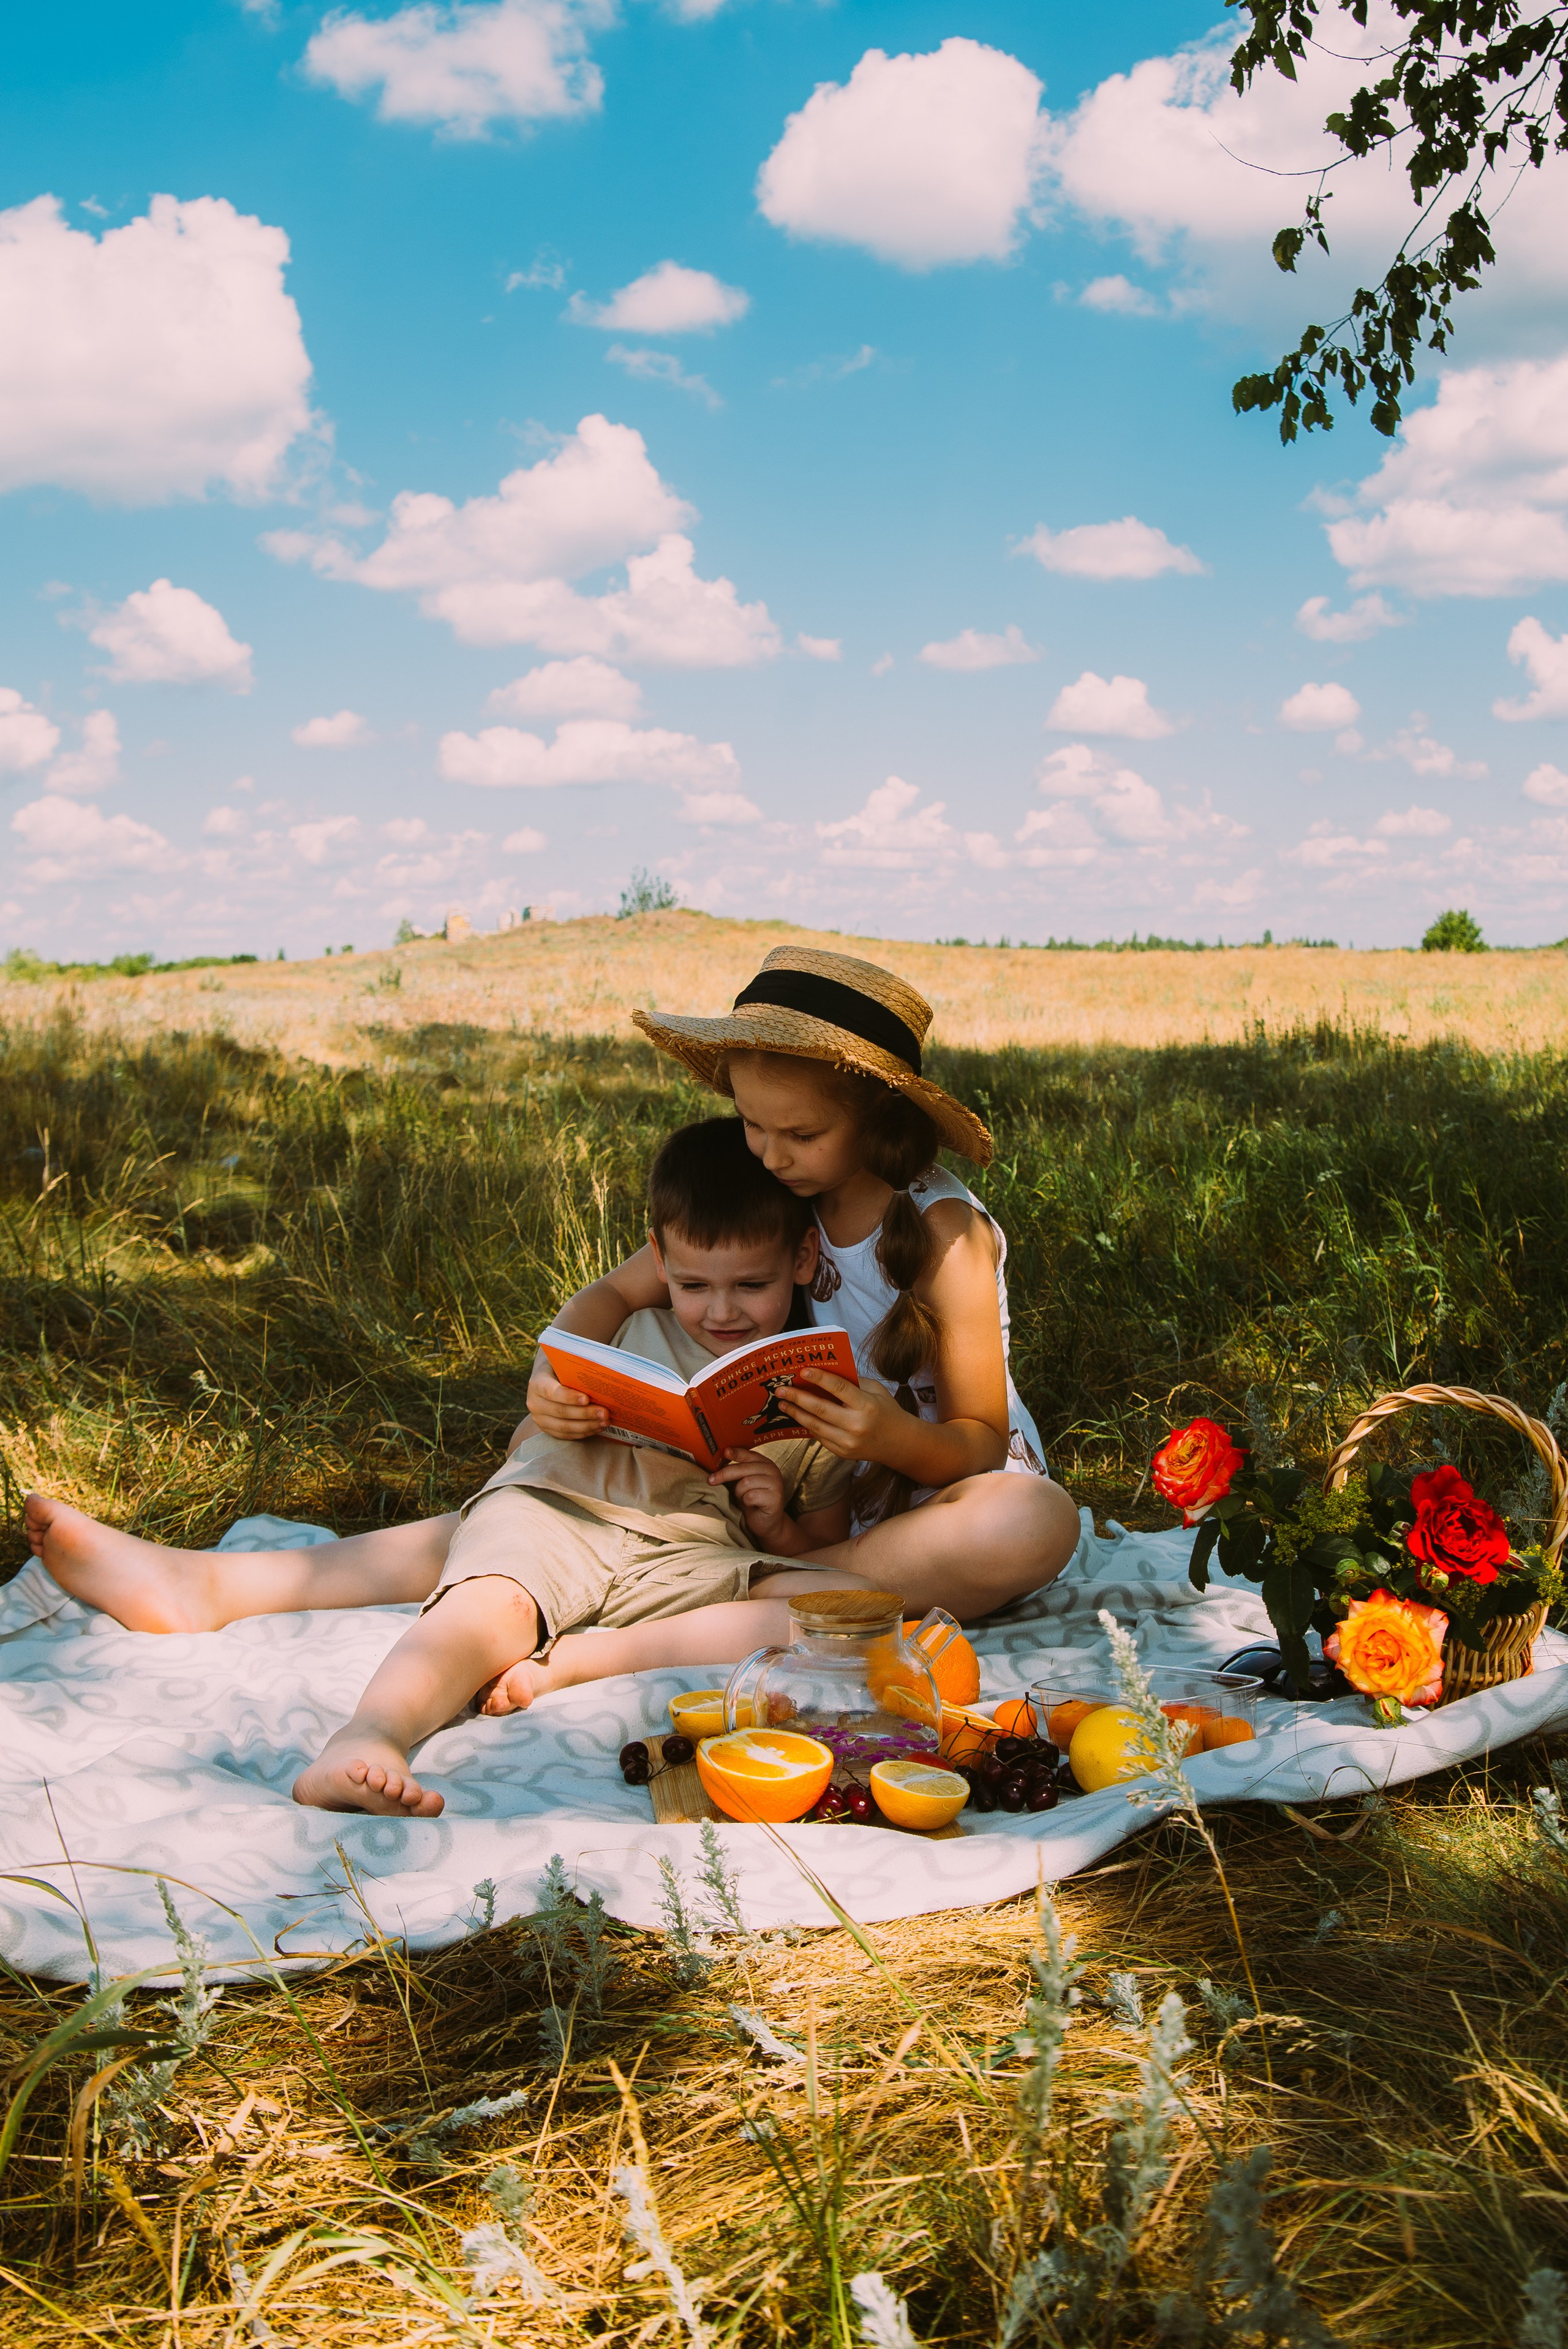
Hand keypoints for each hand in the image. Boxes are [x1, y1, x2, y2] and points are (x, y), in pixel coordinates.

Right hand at [525, 1363, 607, 1441]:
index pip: (552, 1392)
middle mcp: (534, 1403)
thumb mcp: (563, 1364)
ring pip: (564, 1427)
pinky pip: (566, 1435)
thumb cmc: (560, 1368)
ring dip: (587, 1426)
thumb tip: (600, 1375)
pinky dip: (583, 1432)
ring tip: (605, 1421)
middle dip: (585, 1414)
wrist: (548, 1378)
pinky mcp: (547, 1429)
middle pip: (561, 1412)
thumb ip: (575, 1370)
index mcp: (537, 1383)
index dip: (569, 1397)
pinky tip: (597, 1427)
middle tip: (605, 1413)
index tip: (587, 1399)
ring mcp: (539, 1419)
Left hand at [710, 1447, 800, 1552]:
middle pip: (743, 1468)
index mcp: (764, 1463)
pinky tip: (751, 1505)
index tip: (725, 1452)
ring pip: (746, 1482)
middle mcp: (772, 1470)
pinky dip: (746, 1501)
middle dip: (724, 1474)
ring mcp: (776, 1483)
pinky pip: (751, 1496)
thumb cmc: (751, 1501)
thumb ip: (734, 1472)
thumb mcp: (740, 1483)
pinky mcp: (775, 1497)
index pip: (747, 1454)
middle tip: (711, 1481)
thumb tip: (715, 1464)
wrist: (765, 1523)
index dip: (735, 1453)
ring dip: (739, 1493)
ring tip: (742, 1498)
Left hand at [772, 1370, 910, 1464]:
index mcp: (866, 1405)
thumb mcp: (875, 1390)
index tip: (803, 1371)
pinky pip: (819, 1437)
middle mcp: (856, 1425)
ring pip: (815, 1425)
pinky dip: (808, 1425)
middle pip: (820, 1409)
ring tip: (783, 1404)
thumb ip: (852, 1382)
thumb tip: (824, 1372)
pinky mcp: (842, 1453)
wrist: (900, 1443)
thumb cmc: (887, 1411)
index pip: (839, 1388)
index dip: (819, 1378)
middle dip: (797, 1398)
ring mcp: (848, 1442)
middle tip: (780, 1390)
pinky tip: (799, 1416)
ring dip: (796, 1413)